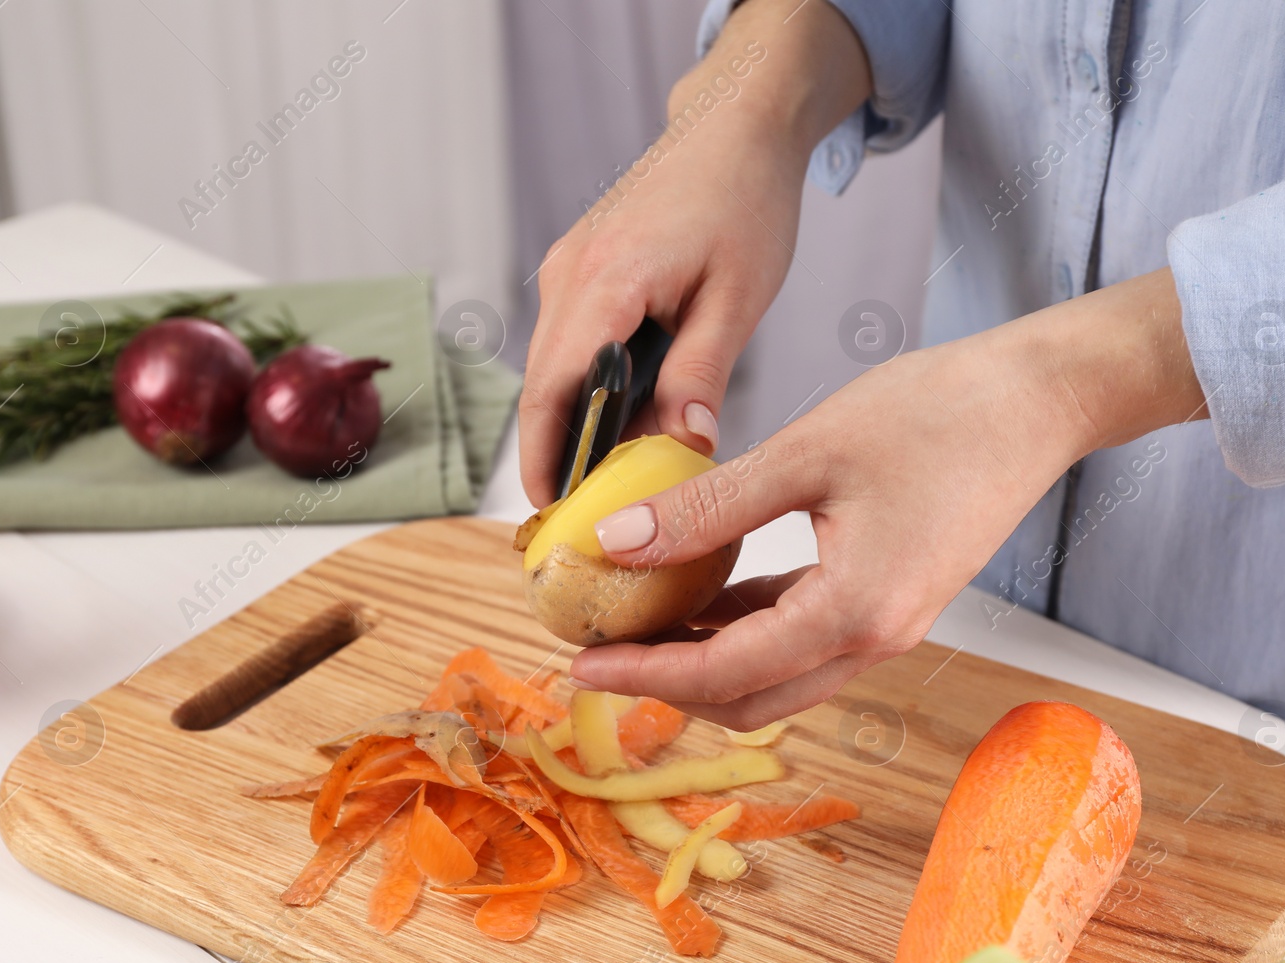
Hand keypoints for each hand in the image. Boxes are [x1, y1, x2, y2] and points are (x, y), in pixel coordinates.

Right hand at [517, 0, 869, 505]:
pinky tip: (617, 418)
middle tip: (578, 514)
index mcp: (607, 281)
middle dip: (552, 451)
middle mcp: (571, 272)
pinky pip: (567, 339)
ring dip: (568, 419)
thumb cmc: (745, 201)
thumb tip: (684, 448)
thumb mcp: (737, 299)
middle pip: (539, 384)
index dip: (546, 455)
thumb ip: (702, 375)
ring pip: (550, 364)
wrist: (736, 126)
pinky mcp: (580, 265)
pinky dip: (581, 384)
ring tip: (602, 478)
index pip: (553, 388)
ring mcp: (568, 266)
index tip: (553, 508)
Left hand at [568, 269, 1206, 728]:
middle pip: (749, 699)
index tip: (580, 660)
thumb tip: (615, 541)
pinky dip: (747, 631)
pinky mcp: (891, 603)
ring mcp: (887, 628)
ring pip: (776, 678)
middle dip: (667, 684)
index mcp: (853, 613)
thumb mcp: (805, 452)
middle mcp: (874, 640)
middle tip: (599, 650)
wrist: (1036, 403)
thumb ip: (707, 507)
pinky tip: (704, 593)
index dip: (643, 673)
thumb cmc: (939, 414)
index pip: (723, 672)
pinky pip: (804, 640)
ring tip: (638, 624)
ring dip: (706, 662)